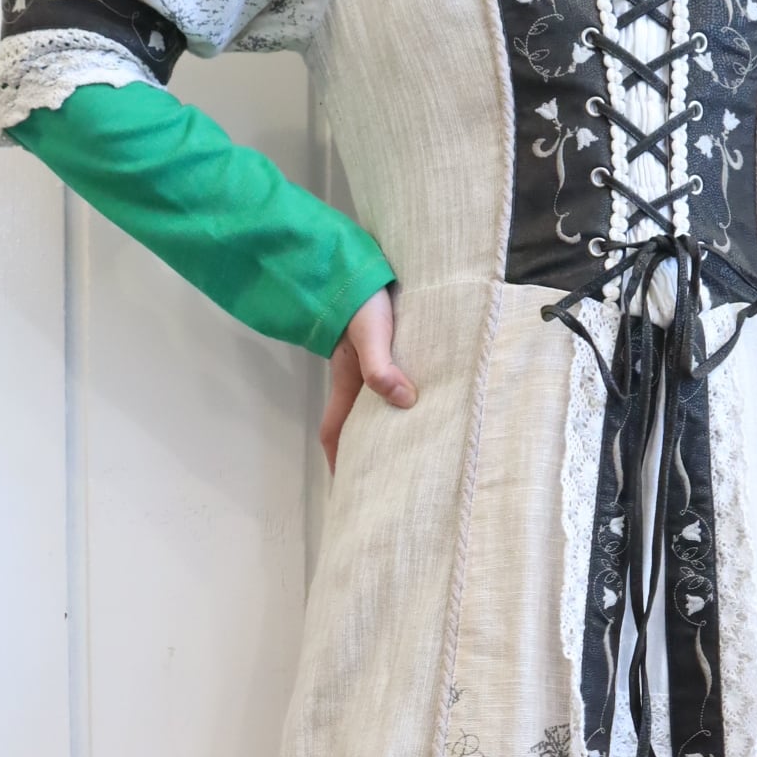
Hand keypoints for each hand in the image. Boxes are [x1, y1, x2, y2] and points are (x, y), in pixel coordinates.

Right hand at [320, 286, 416, 471]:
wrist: (359, 268)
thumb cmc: (360, 302)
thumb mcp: (371, 334)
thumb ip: (380, 366)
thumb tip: (404, 400)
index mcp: (347, 383)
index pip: (335, 431)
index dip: (338, 461)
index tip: (348, 488)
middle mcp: (356, 382)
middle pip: (355, 427)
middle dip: (365, 455)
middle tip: (387, 480)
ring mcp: (369, 368)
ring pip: (374, 409)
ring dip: (385, 430)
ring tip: (411, 453)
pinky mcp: (387, 355)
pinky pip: (391, 389)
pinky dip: (400, 405)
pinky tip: (421, 410)